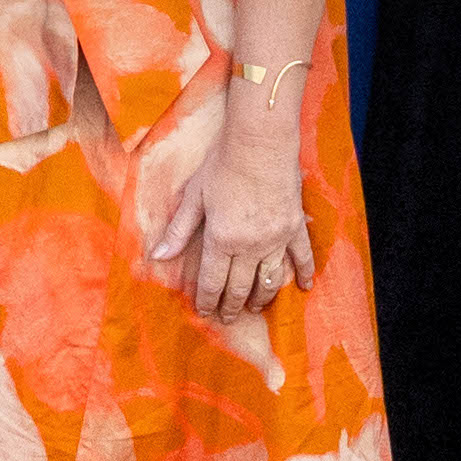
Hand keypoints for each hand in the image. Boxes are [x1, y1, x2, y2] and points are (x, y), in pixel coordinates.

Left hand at [152, 124, 318, 319]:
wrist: (260, 142)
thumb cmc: (222, 165)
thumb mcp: (194, 196)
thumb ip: (178, 230)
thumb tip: (156, 256)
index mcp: (221, 239)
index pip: (212, 281)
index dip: (206, 301)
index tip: (203, 313)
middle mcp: (249, 246)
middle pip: (240, 287)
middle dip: (231, 306)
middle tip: (227, 318)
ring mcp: (276, 239)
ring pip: (269, 281)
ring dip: (261, 298)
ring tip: (254, 308)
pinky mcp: (295, 228)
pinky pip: (303, 258)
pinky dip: (304, 274)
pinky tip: (304, 288)